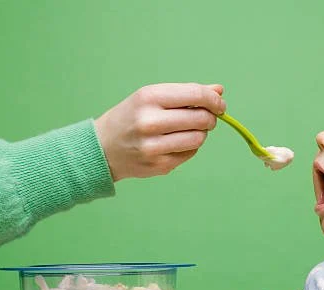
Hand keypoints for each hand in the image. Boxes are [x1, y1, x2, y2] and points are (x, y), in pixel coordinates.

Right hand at [94, 83, 225, 180]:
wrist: (103, 147)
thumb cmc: (132, 117)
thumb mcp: (152, 97)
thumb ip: (187, 93)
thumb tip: (219, 91)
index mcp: (149, 98)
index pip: (195, 95)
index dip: (214, 100)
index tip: (220, 104)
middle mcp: (150, 122)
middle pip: (201, 119)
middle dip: (210, 118)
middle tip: (206, 118)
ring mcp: (154, 146)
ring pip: (199, 138)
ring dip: (201, 133)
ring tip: (189, 130)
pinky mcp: (159, 165)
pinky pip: (190, 153)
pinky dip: (190, 147)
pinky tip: (176, 143)